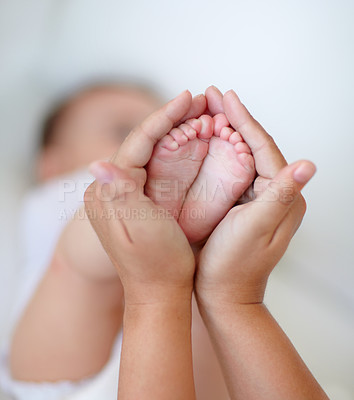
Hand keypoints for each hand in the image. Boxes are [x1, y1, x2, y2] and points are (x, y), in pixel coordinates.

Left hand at [84, 91, 206, 303]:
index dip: (163, 117)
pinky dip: (171, 151)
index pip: (136, 142)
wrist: (158, 291)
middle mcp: (110, 187)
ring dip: (172, 132)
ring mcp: (121, 193)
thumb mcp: (137, 228)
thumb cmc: (155, 264)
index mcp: (108, 191)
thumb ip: (118, 193)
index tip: (188, 97)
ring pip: (148, 152)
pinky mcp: (135, 200)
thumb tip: (95, 161)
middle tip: (197, 101)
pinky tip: (188, 142)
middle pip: (141, 143)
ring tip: (197, 114)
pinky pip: (153, 166)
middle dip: (170, 120)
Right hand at [195, 87, 315, 305]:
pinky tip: (205, 139)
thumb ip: (281, 195)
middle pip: (254, 146)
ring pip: (242, 155)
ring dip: (225, 130)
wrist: (223, 294)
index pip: (264, 147)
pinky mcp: (242, 203)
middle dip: (232, 118)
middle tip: (210, 94)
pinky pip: (232, 170)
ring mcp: (258, 197)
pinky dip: (219, 151)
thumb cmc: (235, 264)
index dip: (244, 119)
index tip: (224, 95)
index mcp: (283, 195)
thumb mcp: (257, 228)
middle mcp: (275, 192)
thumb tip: (310, 163)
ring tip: (207, 109)